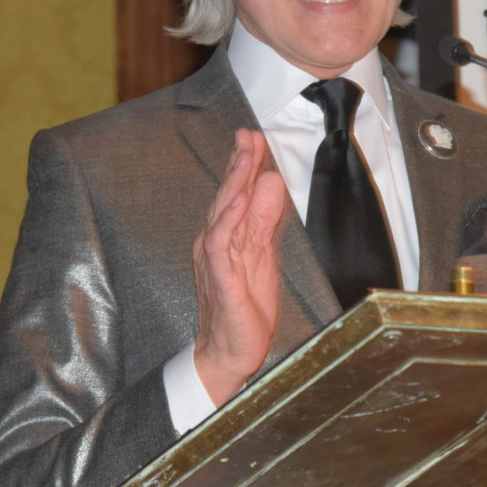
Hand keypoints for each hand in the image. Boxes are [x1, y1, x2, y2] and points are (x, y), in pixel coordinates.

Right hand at [191, 129, 288, 404]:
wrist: (230, 352)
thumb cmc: (245, 308)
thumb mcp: (263, 257)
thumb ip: (264, 221)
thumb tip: (271, 184)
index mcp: (227, 236)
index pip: (236, 193)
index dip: (245, 164)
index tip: (255, 138)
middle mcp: (216, 242)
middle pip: (227, 194)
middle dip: (240, 162)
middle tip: (249, 134)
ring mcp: (215, 258)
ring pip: (222, 212)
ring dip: (234, 182)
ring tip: (245, 156)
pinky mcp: (218, 277)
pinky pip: (219, 244)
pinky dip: (227, 220)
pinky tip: (237, 201)